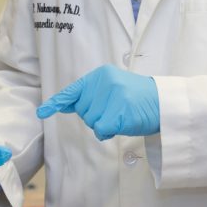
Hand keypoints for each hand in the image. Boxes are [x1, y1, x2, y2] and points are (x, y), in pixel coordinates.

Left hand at [36, 65, 159, 140]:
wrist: (164, 103)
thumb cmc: (138, 99)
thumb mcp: (113, 89)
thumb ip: (89, 96)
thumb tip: (63, 105)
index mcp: (101, 75)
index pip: (74, 90)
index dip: (57, 103)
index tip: (42, 112)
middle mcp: (104, 82)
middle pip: (83, 111)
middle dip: (96, 116)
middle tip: (117, 110)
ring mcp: (112, 96)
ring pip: (91, 122)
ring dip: (104, 125)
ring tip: (122, 115)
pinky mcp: (119, 111)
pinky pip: (101, 129)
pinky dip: (108, 131)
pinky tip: (122, 124)